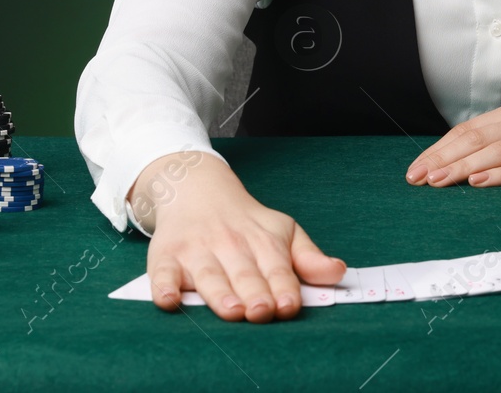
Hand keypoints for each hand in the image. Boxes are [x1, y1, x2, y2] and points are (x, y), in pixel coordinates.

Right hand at [131, 151, 344, 322]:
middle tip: (262, 310)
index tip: (289, 305)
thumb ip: (308, 257)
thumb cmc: (246, 222)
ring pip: (209, 275)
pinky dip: (163, 287)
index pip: (277, 267)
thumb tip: (338, 272)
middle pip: (244, 273)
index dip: (284, 286)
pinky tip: (170, 300)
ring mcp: (196, 251)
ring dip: (220, 293)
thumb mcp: (283, 230)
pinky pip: (162, 273)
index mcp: (263, 241)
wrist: (196, 189)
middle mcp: (230, 245)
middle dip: (254, 292)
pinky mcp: (166, 257)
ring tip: (231, 310)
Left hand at [404, 91, 500, 188]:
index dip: (439, 149)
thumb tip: (471, 156)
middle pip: (475, 140)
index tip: (415, 168)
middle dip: (441, 160)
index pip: (468, 130)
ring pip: (495, 152)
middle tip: (414, 179)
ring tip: (436, 181)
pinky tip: (480, 181)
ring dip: (461, 167)